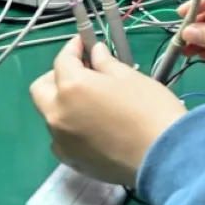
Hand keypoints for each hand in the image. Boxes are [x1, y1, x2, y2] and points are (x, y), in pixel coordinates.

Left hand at [29, 38, 187, 185]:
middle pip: (41, 88)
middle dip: (56, 76)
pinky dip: (70, 129)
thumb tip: (95, 53)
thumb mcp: (131, 78)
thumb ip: (105, 64)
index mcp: (72, 87)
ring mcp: (61, 140)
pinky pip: (61, 139)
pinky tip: (93, 129)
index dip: (73, 48)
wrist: (164, 156)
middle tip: (81, 73)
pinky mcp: (70, 161)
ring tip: (92, 104)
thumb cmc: (151, 110)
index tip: (84, 43)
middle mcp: (57, 113)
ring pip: (51, 115)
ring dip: (64, 104)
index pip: (62, 60)